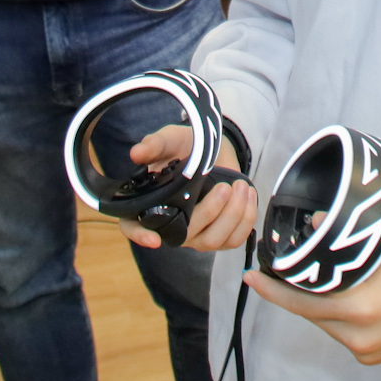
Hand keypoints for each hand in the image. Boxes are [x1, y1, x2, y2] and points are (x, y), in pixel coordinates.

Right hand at [120, 124, 255, 251]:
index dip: (140, 236)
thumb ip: (155, 144)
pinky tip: (247, 195)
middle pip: (185, 236)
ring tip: (240, 187)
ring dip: (231, 216)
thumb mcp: (170, 139)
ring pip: (212, 241)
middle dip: (209, 212)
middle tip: (224, 187)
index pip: (133, 228)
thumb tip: (137, 152)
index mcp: (149, 204)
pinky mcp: (219, 235)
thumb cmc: (185, 146)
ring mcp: (195, 234)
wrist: (214, 150)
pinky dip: (245, 219)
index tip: (154, 239)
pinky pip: (233, 239)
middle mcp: (170, 224)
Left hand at [244, 227, 380, 363]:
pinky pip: (340, 333)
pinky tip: (341, 295)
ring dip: (316, 302)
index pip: (305, 300)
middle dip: (295, 290)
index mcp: (363, 308)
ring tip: (315, 277)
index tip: (254, 276)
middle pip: (311, 313)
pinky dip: (335, 315)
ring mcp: (365, 351)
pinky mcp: (370, 356)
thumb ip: (352, 233)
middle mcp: (359, 336)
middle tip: (280, 269)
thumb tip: (315, 222)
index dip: (276, 289)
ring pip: (324, 324)